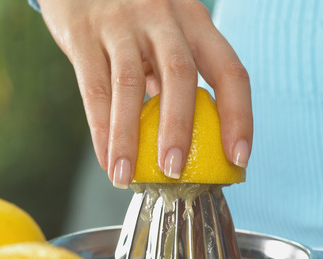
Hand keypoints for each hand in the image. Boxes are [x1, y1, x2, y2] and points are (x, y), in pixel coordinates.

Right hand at [37, 0, 252, 187]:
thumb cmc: (133, 16)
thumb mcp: (166, 31)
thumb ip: (176, 73)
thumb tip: (192, 142)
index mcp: (195, 21)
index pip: (230, 71)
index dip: (239, 117)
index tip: (239, 158)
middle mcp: (164, 16)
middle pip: (180, 74)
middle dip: (180, 128)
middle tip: (175, 172)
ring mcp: (122, 22)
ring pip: (130, 83)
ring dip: (129, 137)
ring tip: (127, 177)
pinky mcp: (83, 32)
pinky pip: (94, 87)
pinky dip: (100, 129)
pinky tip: (107, 161)